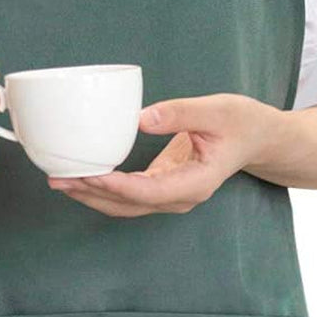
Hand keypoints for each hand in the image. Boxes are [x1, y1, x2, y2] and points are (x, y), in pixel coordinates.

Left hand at [47, 93, 279, 216]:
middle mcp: (180, 197)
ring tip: (60, 180)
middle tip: (59, 178)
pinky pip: (128, 196)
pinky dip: (103, 189)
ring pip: (125, 206)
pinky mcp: (162, 187)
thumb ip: (180, 113)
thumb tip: (141, 118)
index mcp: (196, 183)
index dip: (116, 187)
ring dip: (92, 196)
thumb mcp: (218, 110)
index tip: (90, 175)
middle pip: (129, 205)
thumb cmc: (242, 123)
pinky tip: (82, 176)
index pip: (148, 191)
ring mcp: (171, 196)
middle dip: (92, 194)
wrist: (257, 138)